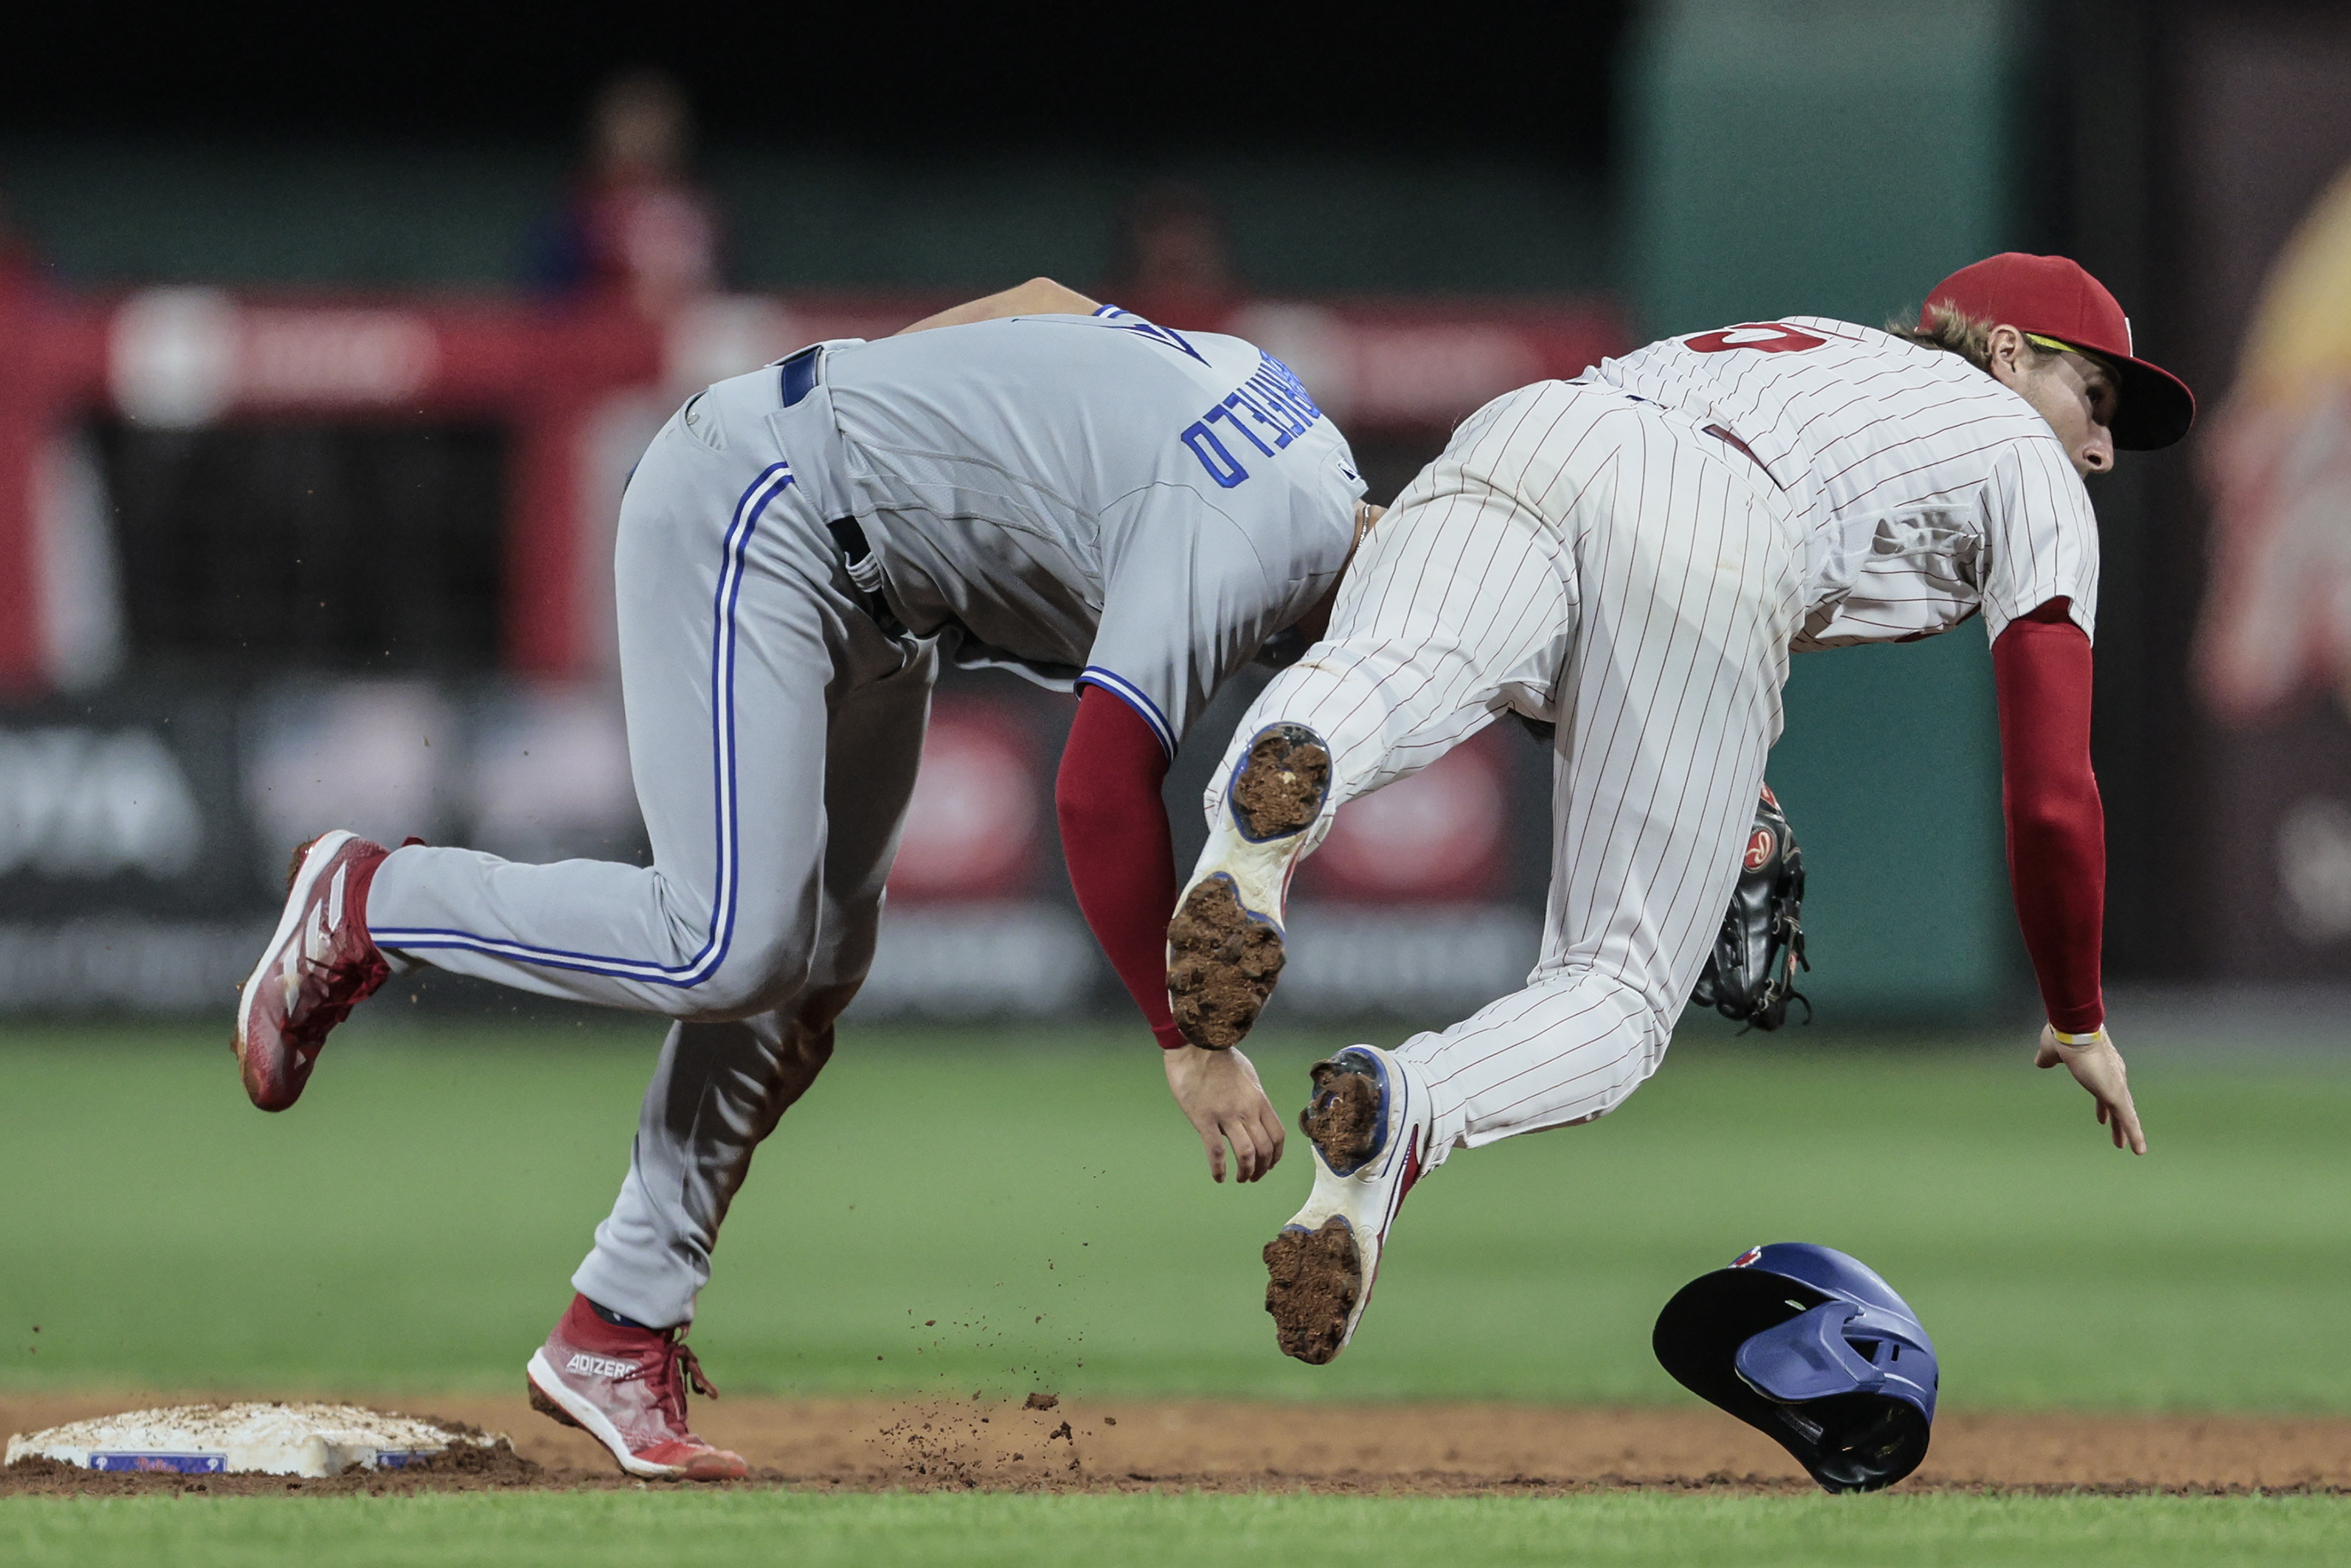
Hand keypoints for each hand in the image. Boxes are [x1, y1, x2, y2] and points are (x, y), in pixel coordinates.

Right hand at [1163, 1044, 1285, 1182]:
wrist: (1195, 1045)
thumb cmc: (1220, 1057)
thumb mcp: (1248, 1075)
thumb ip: (1254, 1098)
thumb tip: (1255, 1115)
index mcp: (1260, 1100)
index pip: (1277, 1136)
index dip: (1276, 1156)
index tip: (1269, 1165)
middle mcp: (1247, 1110)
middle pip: (1264, 1149)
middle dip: (1262, 1169)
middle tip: (1253, 1177)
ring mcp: (1226, 1115)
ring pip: (1245, 1154)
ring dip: (1245, 1172)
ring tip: (1239, 1179)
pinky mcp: (1204, 1119)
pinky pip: (1216, 1151)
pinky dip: (1219, 1169)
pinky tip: (1218, 1177)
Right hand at [2034, 1024, 2146, 1153]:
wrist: (2075, 1030)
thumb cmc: (2063, 1036)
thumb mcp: (2051, 1051)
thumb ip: (2047, 1059)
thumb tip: (2040, 1063)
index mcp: (2101, 1067)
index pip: (2105, 1092)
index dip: (2103, 1106)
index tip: (2102, 1118)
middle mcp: (2113, 1077)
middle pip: (2118, 1105)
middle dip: (2118, 1122)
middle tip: (2119, 1137)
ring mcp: (2116, 1086)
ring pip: (2125, 1115)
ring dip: (2127, 1132)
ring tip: (2133, 1149)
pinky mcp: (2116, 1095)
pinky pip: (2129, 1120)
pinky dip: (2135, 1135)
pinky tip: (2139, 1150)